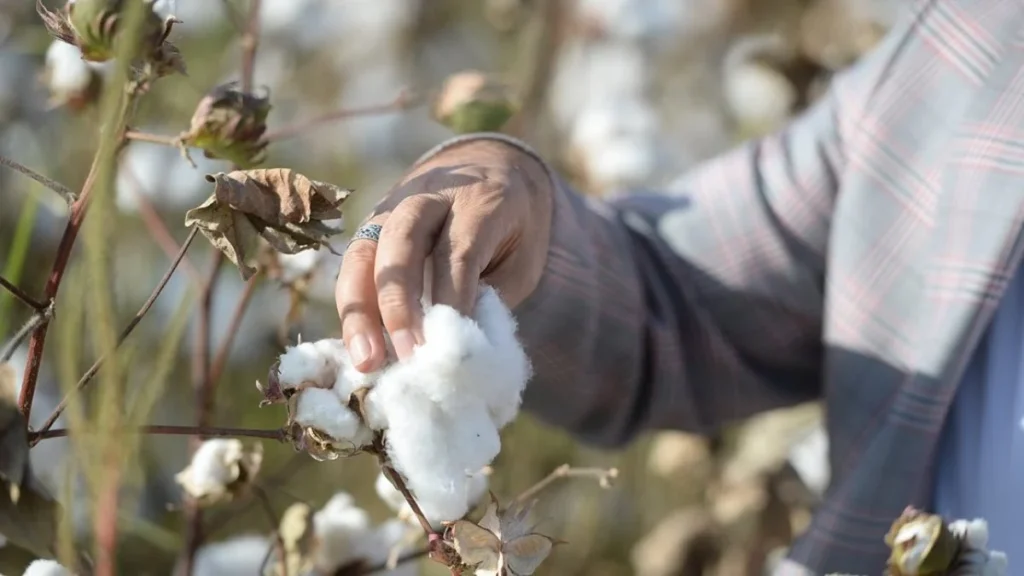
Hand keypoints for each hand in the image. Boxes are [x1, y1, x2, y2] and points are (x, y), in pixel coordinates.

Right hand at [335, 138, 553, 371]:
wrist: (493, 170)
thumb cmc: (514, 227)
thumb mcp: (524, 258)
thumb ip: (493, 295)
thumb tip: (454, 345)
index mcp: (479, 200)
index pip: (456, 251)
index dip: (449, 300)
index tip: (446, 347)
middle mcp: (428, 194)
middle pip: (400, 243)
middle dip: (397, 303)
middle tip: (404, 355)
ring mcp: (392, 205)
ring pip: (364, 251)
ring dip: (359, 310)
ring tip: (365, 360)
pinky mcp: (371, 223)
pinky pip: (354, 263)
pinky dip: (353, 305)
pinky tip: (359, 345)